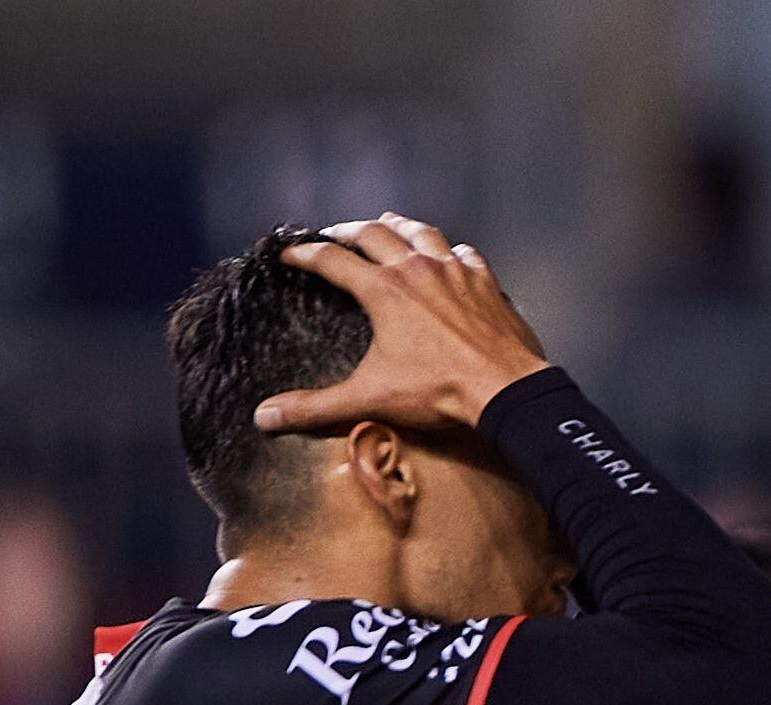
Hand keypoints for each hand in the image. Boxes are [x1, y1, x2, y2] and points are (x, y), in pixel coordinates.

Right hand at [253, 213, 551, 434]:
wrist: (505, 390)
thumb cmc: (439, 392)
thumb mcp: (369, 398)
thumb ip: (315, 406)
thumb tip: (265, 416)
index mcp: (383, 290)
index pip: (331, 260)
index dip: (305, 255)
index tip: (290, 254)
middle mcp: (417, 270)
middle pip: (374, 234)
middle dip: (349, 230)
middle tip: (335, 233)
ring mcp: (455, 272)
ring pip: (422, 232)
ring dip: (400, 226)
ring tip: (387, 223)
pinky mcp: (486, 283)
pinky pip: (466, 254)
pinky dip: (452, 250)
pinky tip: (450, 254)